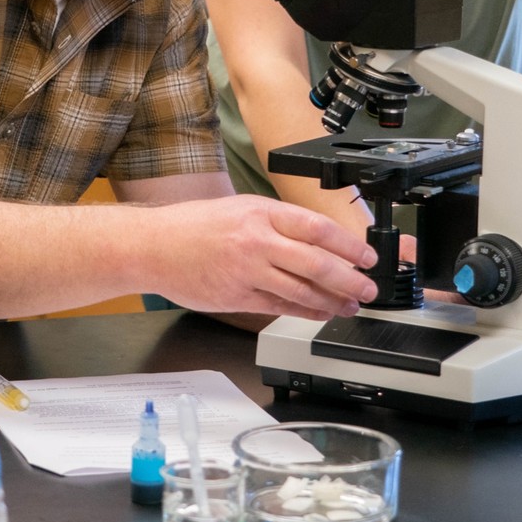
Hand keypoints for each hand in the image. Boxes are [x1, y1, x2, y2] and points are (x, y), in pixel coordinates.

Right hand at [151, 195, 377, 319]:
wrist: (152, 246)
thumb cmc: (193, 226)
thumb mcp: (240, 209)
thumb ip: (277, 224)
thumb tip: (317, 241)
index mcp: (260, 212)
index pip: (317, 228)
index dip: (348, 245)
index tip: (367, 256)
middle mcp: (256, 240)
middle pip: (316, 262)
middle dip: (349, 279)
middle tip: (368, 288)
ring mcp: (246, 270)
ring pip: (300, 289)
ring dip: (332, 301)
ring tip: (350, 305)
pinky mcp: (236, 296)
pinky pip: (279, 306)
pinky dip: (304, 311)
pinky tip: (320, 313)